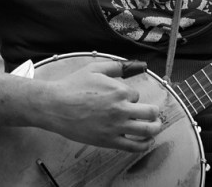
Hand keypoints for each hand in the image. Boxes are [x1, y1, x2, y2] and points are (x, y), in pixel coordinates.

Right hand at [38, 59, 161, 151]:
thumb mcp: (95, 68)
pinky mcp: (109, 141)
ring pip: (147, 130)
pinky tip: (147, 142)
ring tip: (156, 126)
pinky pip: (133, 146)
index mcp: (119, 91)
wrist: (55, 106)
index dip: (131, 97)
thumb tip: (133, 65)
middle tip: (154, 113)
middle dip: (154, 112)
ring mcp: (116, 127)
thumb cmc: (72, 86)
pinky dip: (144, 145)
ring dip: (155, 128)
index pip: (137, 95)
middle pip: (151, 112)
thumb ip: (116, 66)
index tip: (123, 99)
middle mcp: (121, 109)